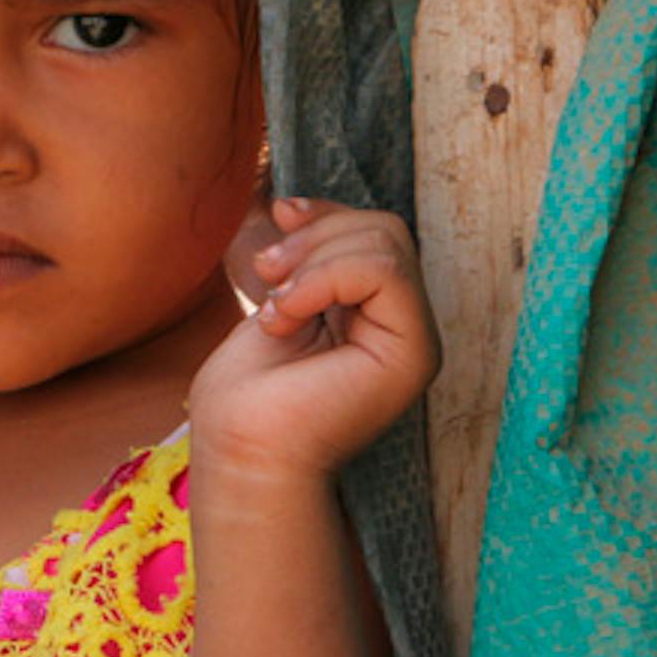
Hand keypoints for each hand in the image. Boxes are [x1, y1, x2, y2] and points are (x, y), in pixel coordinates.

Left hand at [188, 197, 438, 481]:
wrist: (242, 452)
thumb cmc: (248, 394)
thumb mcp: (275, 301)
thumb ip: (302, 259)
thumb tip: (292, 204)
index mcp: (376, 313)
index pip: (375, 230)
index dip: (328, 214)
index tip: (280, 217)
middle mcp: (403, 325)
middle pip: (385, 228)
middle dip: (318, 234)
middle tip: (267, 274)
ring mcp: (414, 340)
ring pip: (386, 243)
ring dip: (314, 260)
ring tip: (274, 305)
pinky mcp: (413, 353)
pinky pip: (384, 272)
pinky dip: (323, 280)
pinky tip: (286, 316)